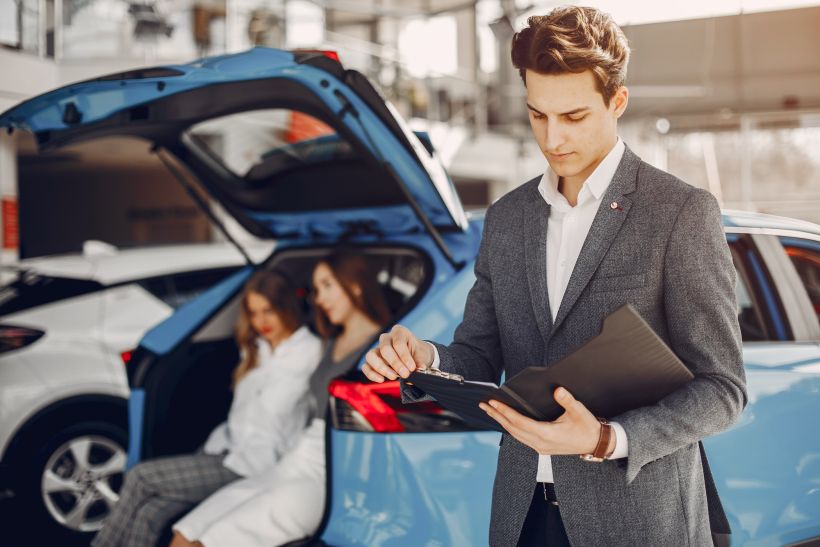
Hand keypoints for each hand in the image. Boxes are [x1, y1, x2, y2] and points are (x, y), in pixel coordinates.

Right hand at [362, 324, 433, 382]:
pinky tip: (381, 380)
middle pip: (385, 349)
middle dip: (395, 364)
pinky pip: (366, 366)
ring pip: (371, 356)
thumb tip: (420, 369)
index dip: (404, 356)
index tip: (412, 368)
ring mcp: (377, 349)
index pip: (398, 343)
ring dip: (382, 369)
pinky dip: (371, 374)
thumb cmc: (417, 353)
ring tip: (393, 377)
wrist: (414, 356)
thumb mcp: (421, 355)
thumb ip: (420, 361)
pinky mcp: (372, 360)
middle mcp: (386, 338)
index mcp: (399, 332)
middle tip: (405, 374)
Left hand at [479, 387, 613, 455]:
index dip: (505, 412)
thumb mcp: (579, 411)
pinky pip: (521, 437)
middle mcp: (540, 443)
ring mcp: (540, 447)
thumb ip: (567, 400)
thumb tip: (557, 390)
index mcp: (547, 434)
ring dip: (502, 422)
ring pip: (515, 434)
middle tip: (483, 405)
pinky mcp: (541, 447)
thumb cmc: (588, 427)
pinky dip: (510, 428)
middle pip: (512, 429)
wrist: (595, 444)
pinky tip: (505, 421)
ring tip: (490, 411)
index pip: (520, 422)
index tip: (493, 403)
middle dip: (497, 416)